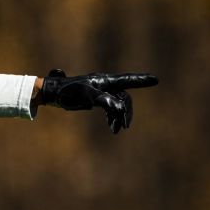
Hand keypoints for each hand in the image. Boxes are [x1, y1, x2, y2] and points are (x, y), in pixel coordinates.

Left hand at [38, 69, 158, 133]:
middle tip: (125, 126)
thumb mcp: (87, 95)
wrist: (54, 93)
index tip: (156, 80)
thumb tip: (120, 109)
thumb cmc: (69, 91)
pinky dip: (112, 117)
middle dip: (126, 112)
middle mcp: (105, 84)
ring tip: (115, 130)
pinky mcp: (95, 99)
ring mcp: (100, 92)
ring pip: (117, 105)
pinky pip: (109, 108)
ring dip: (118, 117)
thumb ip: (104, 101)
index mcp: (105, 80)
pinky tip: (112, 126)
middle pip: (123, 97)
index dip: (141, 81)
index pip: (127, 80)